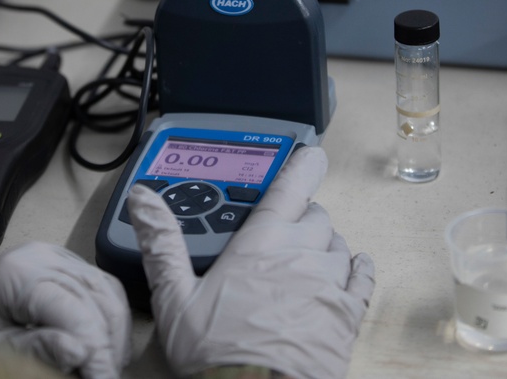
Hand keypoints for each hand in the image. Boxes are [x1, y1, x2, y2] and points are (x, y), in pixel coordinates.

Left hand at [0, 242, 131, 378]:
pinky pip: (103, 287)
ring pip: (107, 293)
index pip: (74, 311)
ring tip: (106, 368)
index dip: (96, 351)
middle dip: (106, 348)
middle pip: (96, 302)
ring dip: (114, 336)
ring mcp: (58, 256)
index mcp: (17, 274)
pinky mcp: (67, 263)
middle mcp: (44, 256)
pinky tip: (105, 347)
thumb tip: (79, 351)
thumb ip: (33, 349)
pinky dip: (110, 319)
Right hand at [126, 146, 374, 378]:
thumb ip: (161, 243)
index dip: (303, 161)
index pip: (291, 183)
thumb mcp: (174, 298)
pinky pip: (362, 278)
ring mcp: (330, 283)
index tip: (308, 152)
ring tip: (299, 260)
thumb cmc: (218, 353)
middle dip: (298, 216)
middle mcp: (302, 253)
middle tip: (276, 231)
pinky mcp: (348, 314)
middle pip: (314, 213)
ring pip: (337, 242)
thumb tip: (143, 201)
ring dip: (321, 244)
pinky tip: (351, 268)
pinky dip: (356, 268)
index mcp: (262, 242)